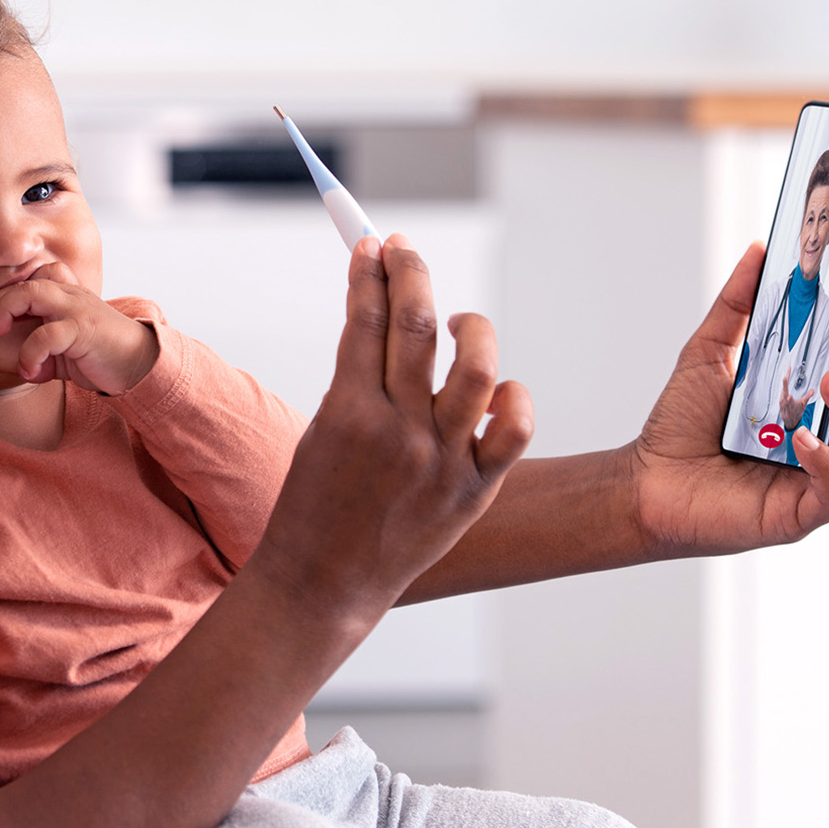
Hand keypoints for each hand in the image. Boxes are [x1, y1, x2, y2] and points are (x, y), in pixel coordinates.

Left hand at [0, 263, 159, 393]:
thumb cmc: (103, 357)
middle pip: (24, 282)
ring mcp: (78, 309)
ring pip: (33, 293)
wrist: (140, 365)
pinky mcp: (85, 330)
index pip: (27, 280)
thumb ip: (44, 354)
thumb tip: (25, 369)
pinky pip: (48, 333)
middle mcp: (71, 296)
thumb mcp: (66, 353)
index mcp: (65, 296)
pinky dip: (30, 353)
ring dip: (6, 312)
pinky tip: (31, 371)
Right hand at [252, 234, 533, 630]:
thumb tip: (382, 316)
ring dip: (470, 326)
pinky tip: (495, 388)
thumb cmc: (313, 504)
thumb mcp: (320, 430)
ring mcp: (442, 461)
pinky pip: (514, 428)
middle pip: (415, 326)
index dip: (369, 272)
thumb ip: (355, 379)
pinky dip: (513, 396)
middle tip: (404, 249)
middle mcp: (398, 432)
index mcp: (347, 413)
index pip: (364, 318)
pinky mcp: (474, 489)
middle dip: (410, 273)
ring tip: (458, 321)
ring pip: (476, 367)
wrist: (324, 582)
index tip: (371, 245)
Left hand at [632, 242, 828, 553]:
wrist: (643, 482)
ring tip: (827, 386)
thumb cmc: (678, 428)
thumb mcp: (707, 355)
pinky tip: (804, 442)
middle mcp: (822, 438)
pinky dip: (828, 464)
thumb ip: (736, 306)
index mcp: (806, 403)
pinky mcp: (800, 513)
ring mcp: (815, 477)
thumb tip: (759, 252)